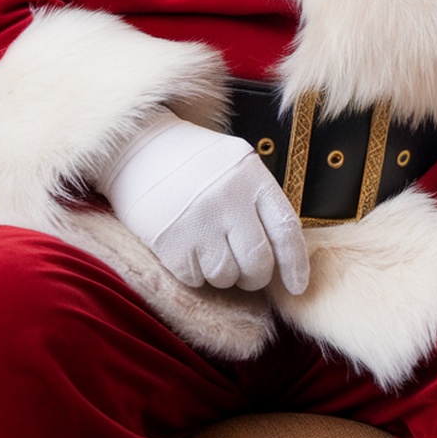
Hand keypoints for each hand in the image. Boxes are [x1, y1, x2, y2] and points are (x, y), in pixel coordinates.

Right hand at [96, 108, 308, 292]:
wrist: (139, 150)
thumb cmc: (195, 161)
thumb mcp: (236, 163)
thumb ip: (260, 199)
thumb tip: (282, 252)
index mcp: (252, 178)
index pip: (287, 231)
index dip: (296, 266)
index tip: (297, 287)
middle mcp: (230, 199)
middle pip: (258, 263)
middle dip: (254, 276)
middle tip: (244, 271)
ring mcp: (199, 221)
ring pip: (226, 276)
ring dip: (222, 274)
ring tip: (209, 250)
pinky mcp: (170, 241)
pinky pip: (195, 278)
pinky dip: (194, 273)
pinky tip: (187, 248)